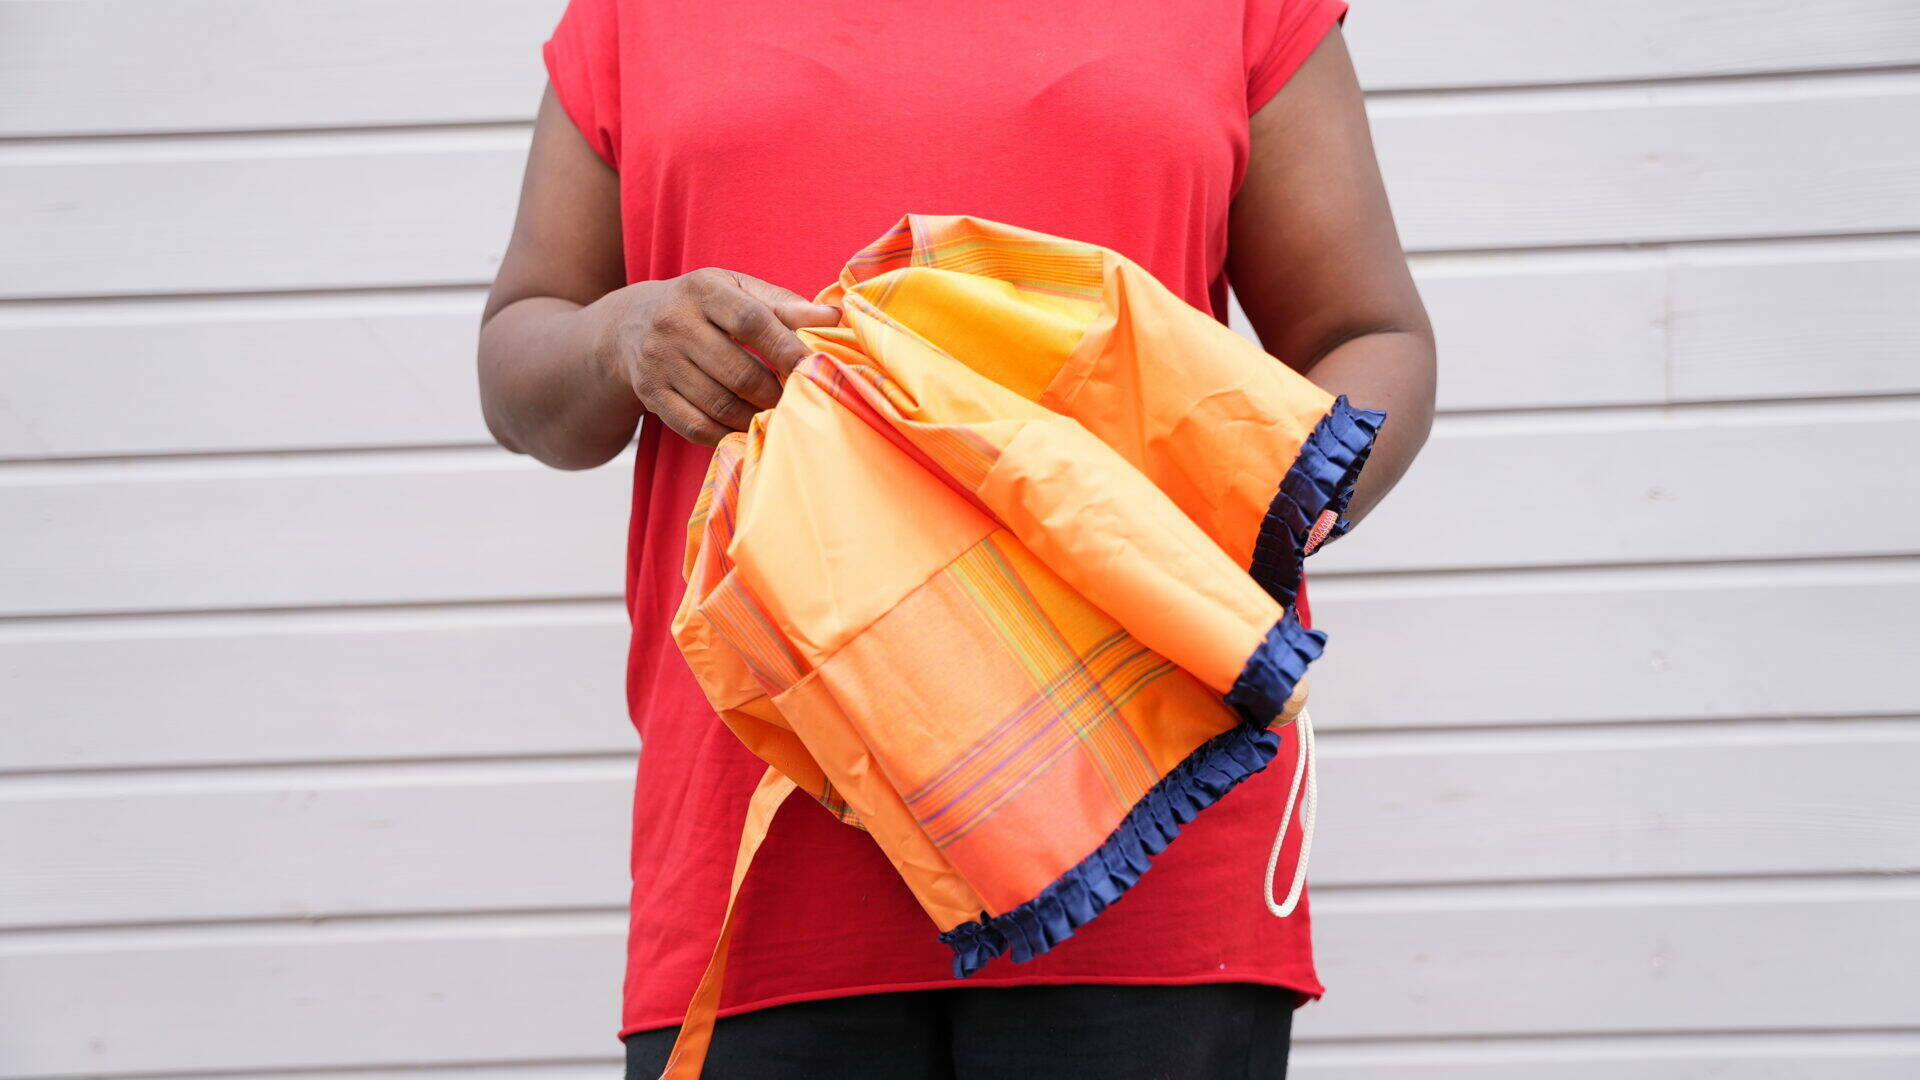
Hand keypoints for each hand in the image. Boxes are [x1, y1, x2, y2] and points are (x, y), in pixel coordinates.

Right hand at [589, 268, 839, 445]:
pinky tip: (746, 427)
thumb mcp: (736, 291)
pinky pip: (696, 426)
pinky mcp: (649, 394)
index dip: (787, 349)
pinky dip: (727, 434)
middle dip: (775, 392)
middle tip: (799, 401)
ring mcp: (658, 362)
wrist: (631, 325)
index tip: (814, 368)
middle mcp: (674, 323)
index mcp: (702, 290)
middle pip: (738, 371)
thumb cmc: (703, 306)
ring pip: (719, 404)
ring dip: (756, 416)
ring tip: (777, 416)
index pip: (751, 321)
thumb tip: (833, 317)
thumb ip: (783, 305)